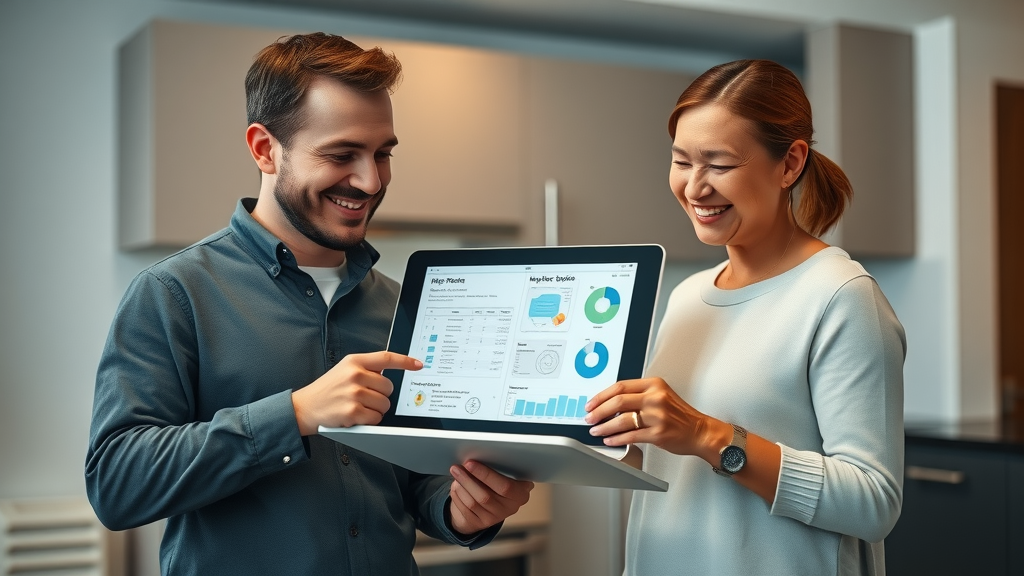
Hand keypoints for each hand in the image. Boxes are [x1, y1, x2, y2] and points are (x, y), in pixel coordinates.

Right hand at [291, 351, 421, 434]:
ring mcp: (353, 393)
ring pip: (385, 404)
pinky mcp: (352, 412)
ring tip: (358, 406)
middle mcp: (354, 375)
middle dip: (381, 395)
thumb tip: (391, 372)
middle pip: (389, 387)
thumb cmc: (328, 390)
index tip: (419, 364)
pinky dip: (370, 420)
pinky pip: (376, 417)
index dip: (406, 361)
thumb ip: (366, 368)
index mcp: (354, 361)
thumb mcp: (344, 370)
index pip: (386, 358)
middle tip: (364, 397)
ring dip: (376, 409)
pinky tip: (356, 415)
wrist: (305, 407)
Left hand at [447, 460, 533, 535]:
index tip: (470, 463)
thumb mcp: (505, 475)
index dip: (486, 474)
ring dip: (461, 486)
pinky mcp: (480, 523)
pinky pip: (465, 509)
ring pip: (473, 503)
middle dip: (468, 479)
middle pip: (485, 496)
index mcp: (520, 494)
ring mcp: (494, 518)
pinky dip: (458, 496)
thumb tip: (478, 456)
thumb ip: (499, 468)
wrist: (492, 504)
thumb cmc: (498, 482)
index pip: (505, 486)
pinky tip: (456, 486)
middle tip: (457, 467)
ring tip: (455, 473)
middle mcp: (509, 509)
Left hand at [584, 377, 711, 455]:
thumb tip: (609, 403)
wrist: (700, 431)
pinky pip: (631, 436)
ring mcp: (657, 416)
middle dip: (598, 411)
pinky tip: (610, 440)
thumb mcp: (660, 395)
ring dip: (605, 427)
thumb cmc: (680, 415)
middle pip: (618, 401)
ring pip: (622, 420)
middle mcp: (655, 398)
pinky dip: (617, 439)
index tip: (591, 403)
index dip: (601, 396)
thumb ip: (638, 395)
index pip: (620, 386)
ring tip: (596, 430)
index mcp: (653, 385)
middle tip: (589, 418)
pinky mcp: (658, 433)